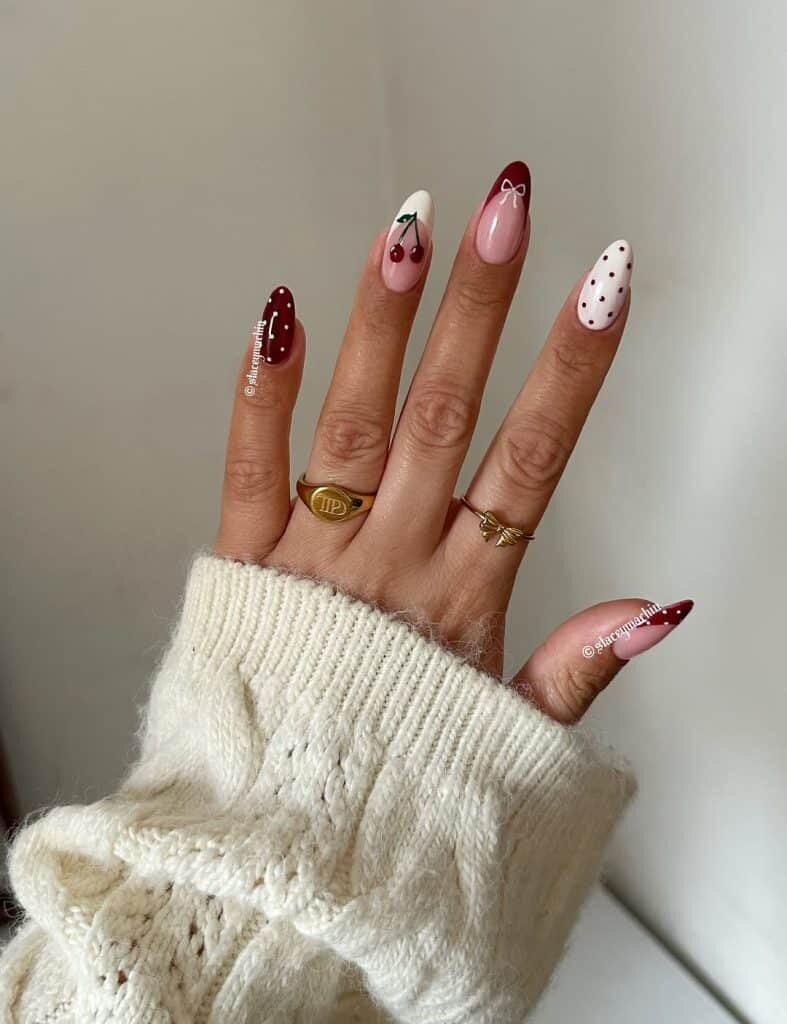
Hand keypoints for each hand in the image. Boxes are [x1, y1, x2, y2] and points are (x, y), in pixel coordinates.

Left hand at [214, 162, 690, 722]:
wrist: (285, 844)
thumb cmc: (396, 777)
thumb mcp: (510, 737)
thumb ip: (582, 668)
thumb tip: (660, 608)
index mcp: (463, 596)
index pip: (533, 462)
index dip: (574, 369)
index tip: (606, 283)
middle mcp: (391, 561)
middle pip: (444, 415)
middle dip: (482, 308)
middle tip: (509, 208)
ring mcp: (313, 556)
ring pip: (354, 422)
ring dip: (384, 322)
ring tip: (410, 227)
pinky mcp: (243, 563)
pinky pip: (250, 467)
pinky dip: (263, 393)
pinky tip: (281, 314)